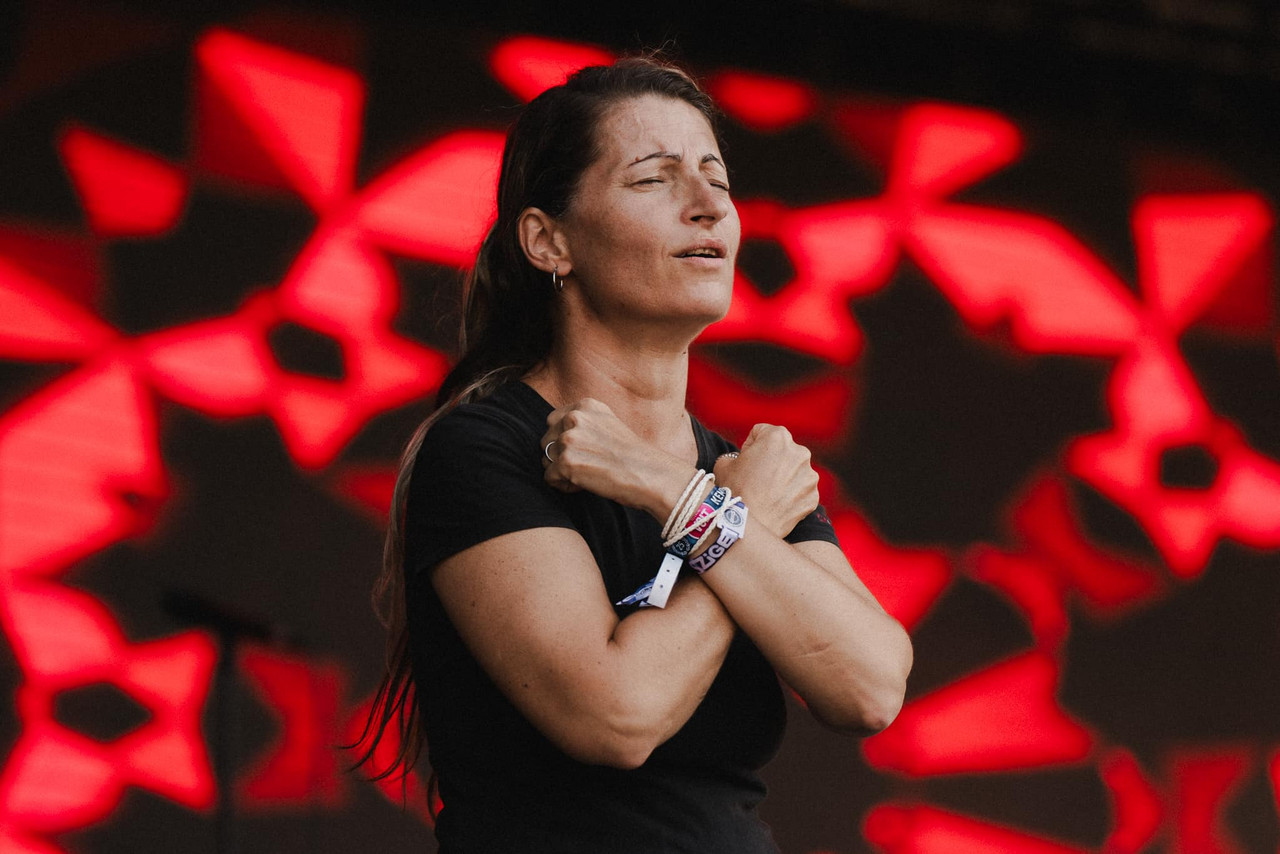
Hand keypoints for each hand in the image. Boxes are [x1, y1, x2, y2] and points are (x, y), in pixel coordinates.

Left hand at [541, 398, 693, 518]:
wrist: (650, 474)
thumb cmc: (633, 456)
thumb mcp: (608, 425)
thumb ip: (583, 424)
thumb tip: (556, 436)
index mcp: (585, 406)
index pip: (553, 421)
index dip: (562, 439)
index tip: (583, 451)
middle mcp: (574, 419)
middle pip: (546, 440)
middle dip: (559, 456)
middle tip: (586, 466)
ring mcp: (569, 440)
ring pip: (546, 460)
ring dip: (562, 472)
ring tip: (586, 476)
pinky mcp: (566, 463)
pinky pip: (549, 478)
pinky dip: (563, 486)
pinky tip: (583, 486)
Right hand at [712, 424, 818, 537]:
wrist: (746, 528)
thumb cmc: (733, 492)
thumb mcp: (723, 464)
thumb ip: (736, 454)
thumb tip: (742, 459)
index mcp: (778, 437)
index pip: (762, 433)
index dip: (749, 447)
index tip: (745, 462)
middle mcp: (800, 452)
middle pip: (782, 451)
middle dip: (771, 461)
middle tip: (756, 479)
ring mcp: (810, 476)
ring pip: (794, 471)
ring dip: (783, 478)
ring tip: (766, 494)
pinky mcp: (813, 497)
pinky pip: (801, 491)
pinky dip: (791, 496)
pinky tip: (775, 505)